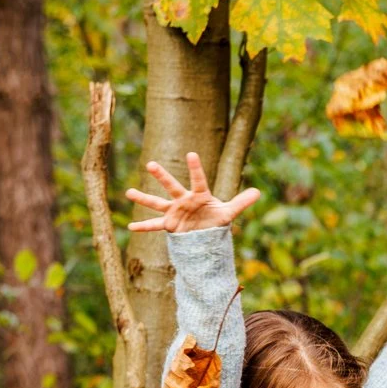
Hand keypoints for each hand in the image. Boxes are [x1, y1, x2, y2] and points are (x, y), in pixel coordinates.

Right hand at [127, 151, 260, 233]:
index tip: (191, 154)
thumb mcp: (229, 213)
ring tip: (128, 192)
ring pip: (157, 203)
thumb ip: (241, 202)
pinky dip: (144, 227)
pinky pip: (155, 226)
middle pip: (172, 186)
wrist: (206, 233)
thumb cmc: (216, 219)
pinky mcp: (170, 225)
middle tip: (150, 164)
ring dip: (144, 198)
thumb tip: (258, 192)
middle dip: (162, 177)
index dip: (196, 168)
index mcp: (199, 195)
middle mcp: (184, 200)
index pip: (198, 180)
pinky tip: (130, 227)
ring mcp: (175, 211)